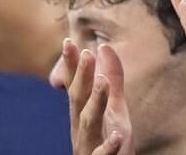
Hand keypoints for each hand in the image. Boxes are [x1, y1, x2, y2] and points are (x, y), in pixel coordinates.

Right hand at [54, 39, 133, 154]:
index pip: (75, 84)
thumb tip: (104, 47)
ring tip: (103, 82)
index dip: (72, 64)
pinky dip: (108, 145)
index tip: (68, 41)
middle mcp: (80, 127)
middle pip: (79, 99)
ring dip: (95, 102)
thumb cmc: (109, 141)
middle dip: (82, 76)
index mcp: (83, 112)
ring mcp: (88, 145)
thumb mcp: (115, 107)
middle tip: (87, 53)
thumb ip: (113, 79)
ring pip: (89, 122)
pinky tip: (117, 136)